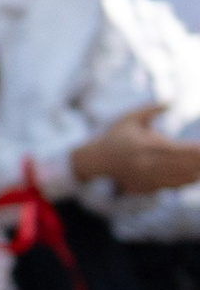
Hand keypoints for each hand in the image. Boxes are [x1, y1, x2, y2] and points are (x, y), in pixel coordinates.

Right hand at [70, 106, 199, 195]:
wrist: (99, 161)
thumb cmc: (117, 135)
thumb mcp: (130, 118)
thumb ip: (151, 109)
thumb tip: (171, 102)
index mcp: (143, 146)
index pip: (174, 150)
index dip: (192, 150)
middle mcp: (147, 165)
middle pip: (181, 166)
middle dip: (198, 161)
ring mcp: (149, 178)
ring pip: (181, 179)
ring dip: (196, 172)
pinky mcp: (150, 188)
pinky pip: (174, 185)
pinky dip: (187, 179)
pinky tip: (196, 173)